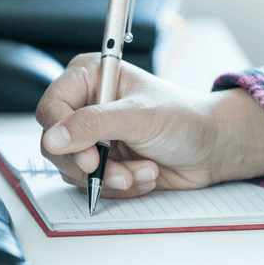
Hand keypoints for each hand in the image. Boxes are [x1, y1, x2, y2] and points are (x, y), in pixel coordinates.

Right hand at [35, 53, 263, 198]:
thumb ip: (94, 124)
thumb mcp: (140, 116)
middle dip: (92, 164)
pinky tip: (146, 174)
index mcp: (89, 78)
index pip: (51, 108)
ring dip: (111, 177)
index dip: (63, 135)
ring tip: (144, 170)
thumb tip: (54, 137)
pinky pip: (93, 185)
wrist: (212, 147)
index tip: (89, 157)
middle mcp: (85, 106)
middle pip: (55, 144)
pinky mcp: (103, 163)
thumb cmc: (184, 118)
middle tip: (117, 171)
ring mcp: (93, 137)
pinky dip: (121, 186)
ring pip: (73, 169)